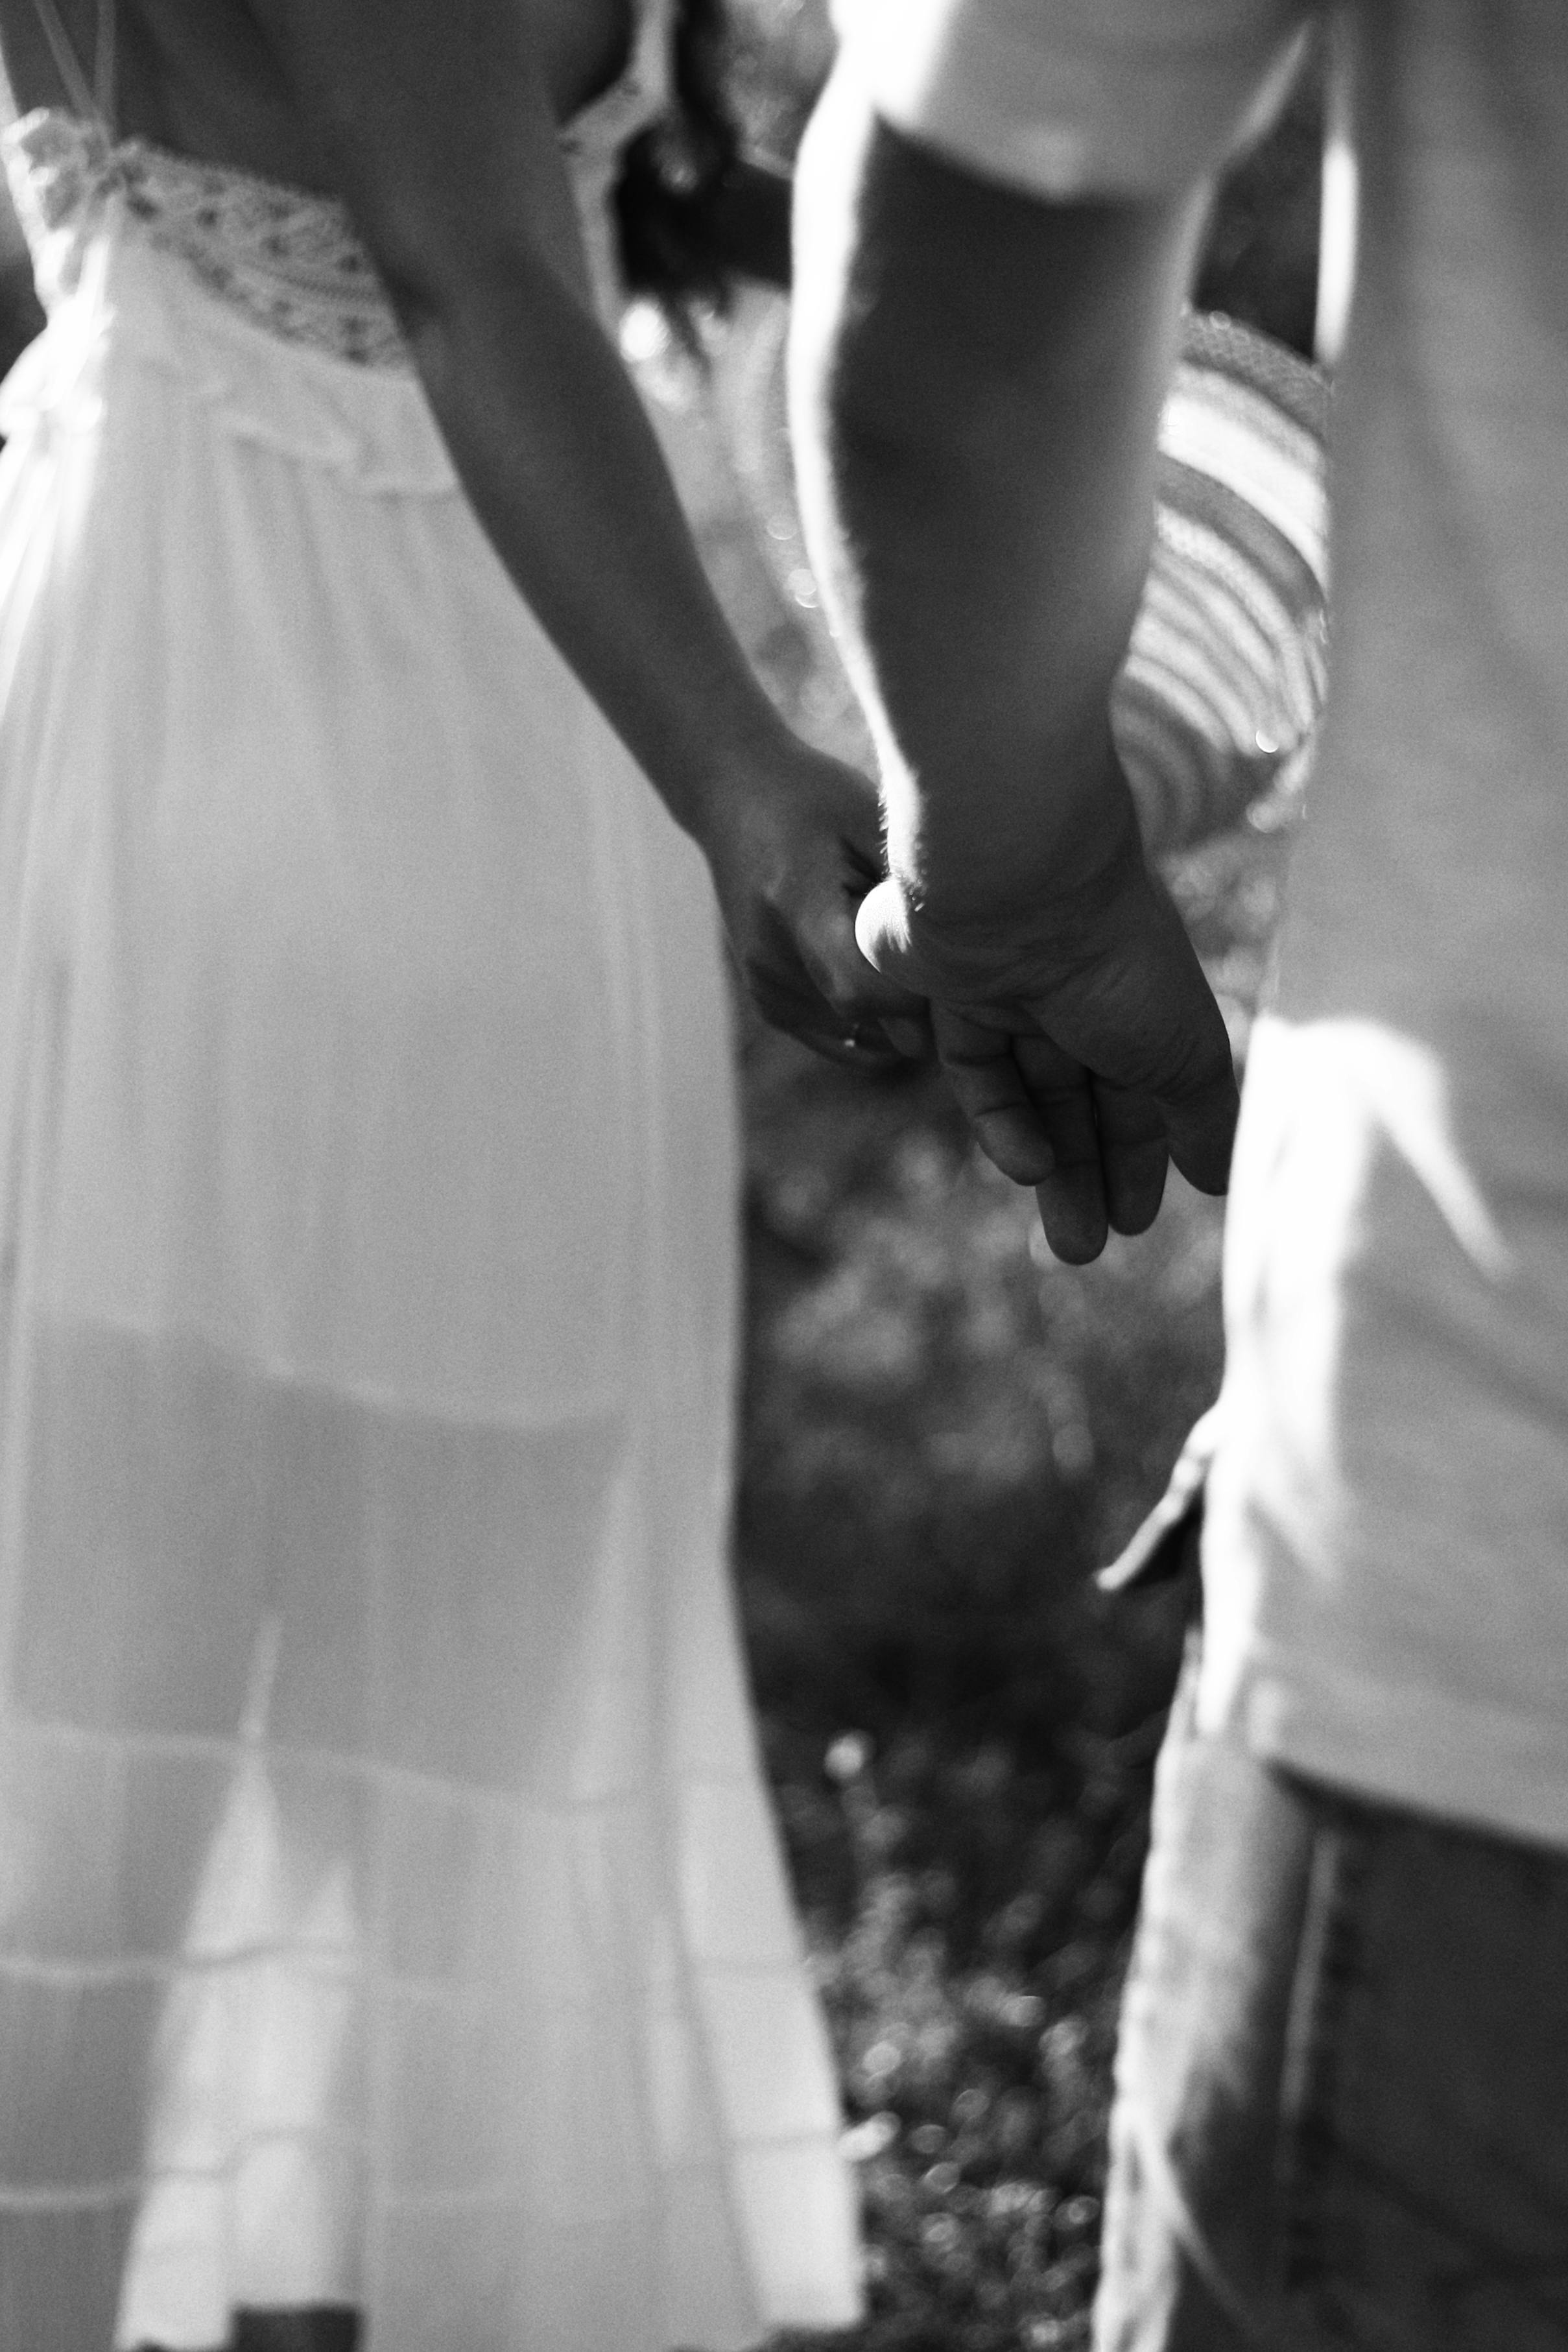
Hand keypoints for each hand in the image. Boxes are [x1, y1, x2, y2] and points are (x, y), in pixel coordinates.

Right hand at [699, 744, 930, 1066]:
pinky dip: (874, 1019)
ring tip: (902, 950)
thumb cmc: (819, 800)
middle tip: (943, 955)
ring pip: (866, 1039)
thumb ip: (910, 894)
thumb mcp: (872, 823)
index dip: (922, 990)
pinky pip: (842, 1039)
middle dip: (923, 1006)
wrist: (736, 797)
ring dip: (899, 1012)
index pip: (867, 992)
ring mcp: (766, 989)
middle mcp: (772, 963)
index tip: (952, 955)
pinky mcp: (769, 1003)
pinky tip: (883, 971)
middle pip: (875, 1024)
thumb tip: (967, 964)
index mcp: (797, 907)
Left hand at [856, 804, 1237, 1260]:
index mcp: (1141, 1003)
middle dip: (1087, 1179)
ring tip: (1069, 1241)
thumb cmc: (1119, 964)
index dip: (1138, 1160)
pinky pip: (974, 1069)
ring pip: (1026, 1095)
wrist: (1019, 886)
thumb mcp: (1184, 1053)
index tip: (1136, 1220)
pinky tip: (1027, 1166)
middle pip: (1079, 1104)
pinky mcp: (948, 988)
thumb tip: (1224, 1181)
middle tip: (1085, 1252)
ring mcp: (1012, 991)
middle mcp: (1078, 997)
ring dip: (1046, 1169)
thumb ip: (1204, 1117)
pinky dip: (1001, 1123)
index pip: (1141, 1095)